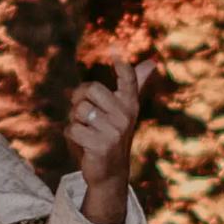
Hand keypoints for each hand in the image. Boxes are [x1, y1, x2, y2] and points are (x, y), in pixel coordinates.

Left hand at [65, 60, 151, 223]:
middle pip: (90, 89)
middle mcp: (125, 116)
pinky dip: (71, 135)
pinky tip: (83, 143)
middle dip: (79, 98)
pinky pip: (72, 128)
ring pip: (79, 110)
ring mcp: (114, 131)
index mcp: (130, 104)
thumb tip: (151, 63)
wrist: (110, 172)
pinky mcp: (101, 145)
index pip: (129, 80)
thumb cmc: (112, 135)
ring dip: (75, 120)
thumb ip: (133, 85)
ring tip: (86, 131)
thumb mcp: (123, 110)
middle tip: (84, 113)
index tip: (115, 51)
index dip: (122, 66)